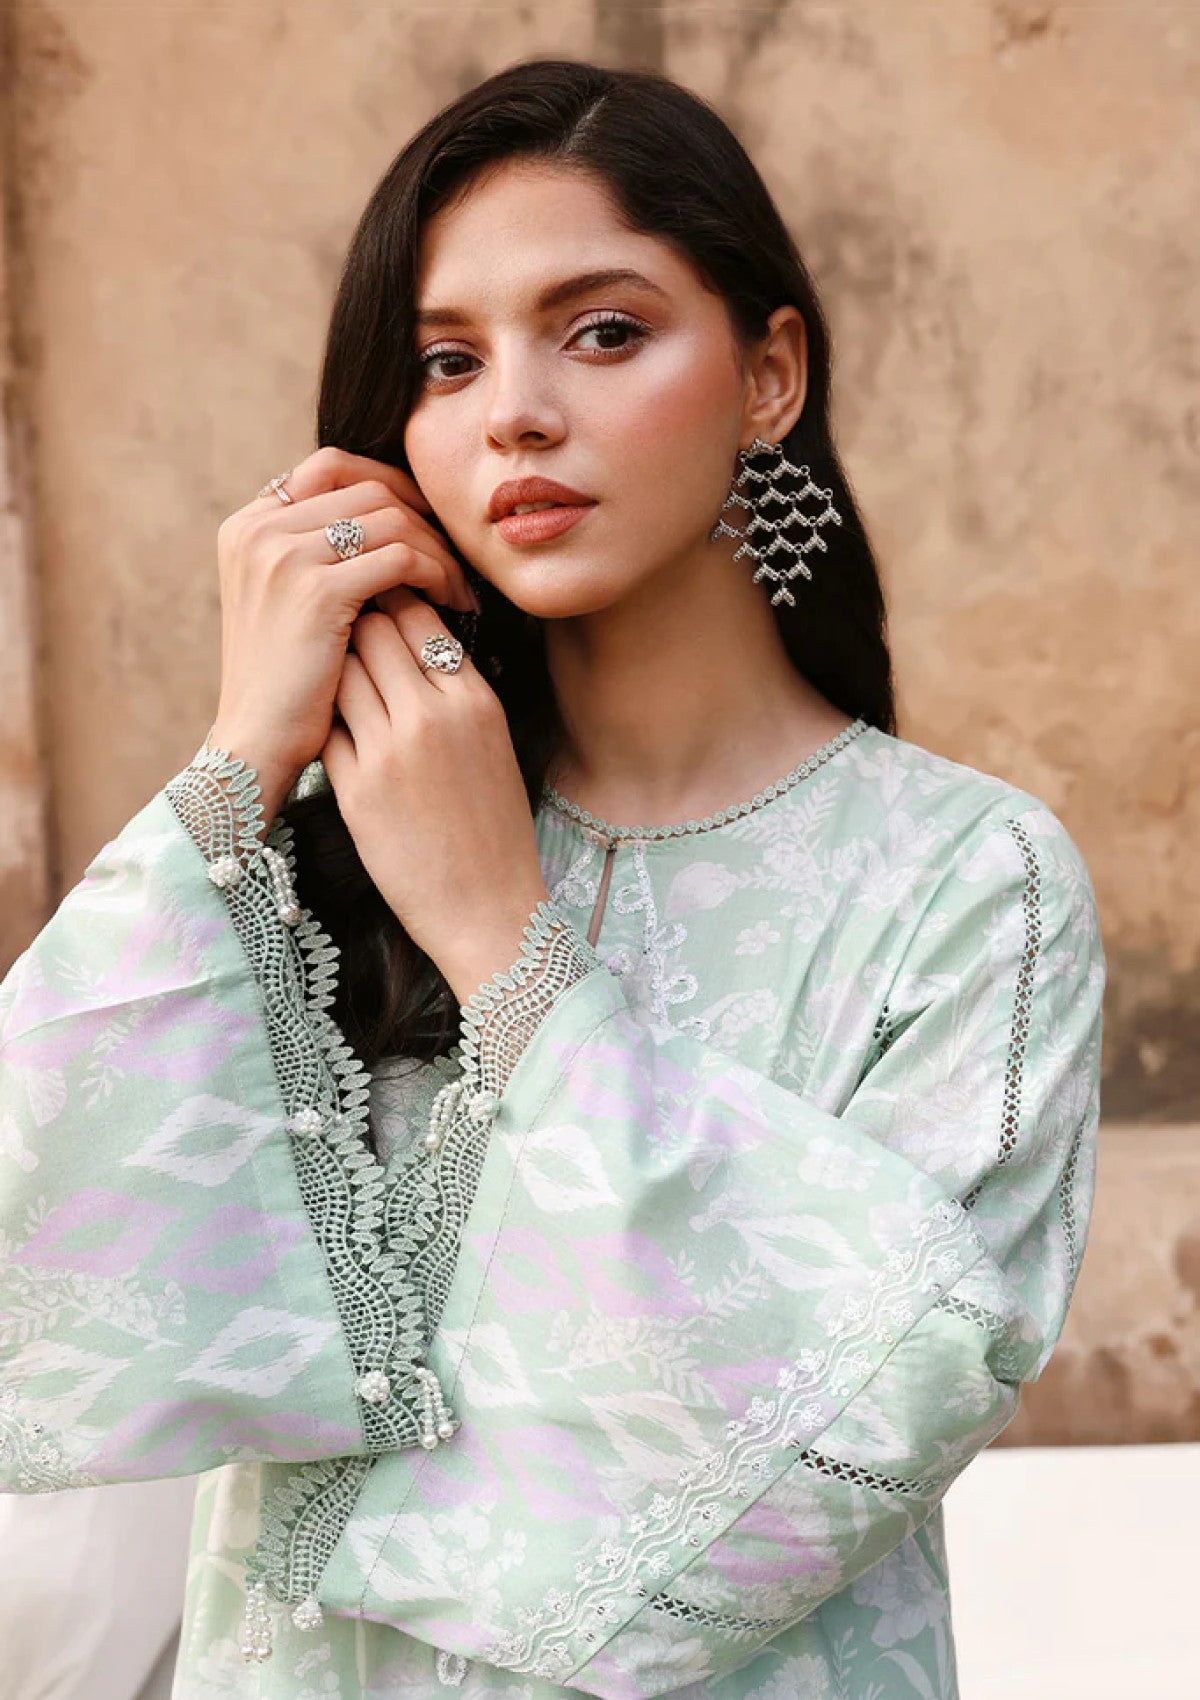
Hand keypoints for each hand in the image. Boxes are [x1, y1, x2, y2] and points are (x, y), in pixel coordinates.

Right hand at [209, 445, 479, 796]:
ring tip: (458, 588)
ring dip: (436, 550)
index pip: (332, 467)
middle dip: (423, 518)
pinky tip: (448, 602)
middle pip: (368, 487)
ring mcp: (282, 556)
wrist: (256, 743)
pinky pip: (399, 559)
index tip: (429, 522)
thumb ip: (316, 554)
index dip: (391, 486)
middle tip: (455, 558)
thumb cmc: (286, 684)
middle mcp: (258, 529)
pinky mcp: (315, 592)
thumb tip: (385, 518)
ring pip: (390, 519)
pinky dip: (434, 573)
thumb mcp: (286, 602)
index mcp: (248, 525)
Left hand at [321, 585, 550, 1005]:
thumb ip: (456, 695)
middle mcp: (434, 714)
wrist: (489, 908)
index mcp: (475, 700)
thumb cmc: (493, 831)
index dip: (392, 607)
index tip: (377, 613)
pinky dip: (326, 723)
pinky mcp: (357, 787)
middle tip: (342, 637)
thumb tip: (415, 650)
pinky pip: (327, 727)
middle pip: (375, 631)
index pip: (420, 617)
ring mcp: (392, 750)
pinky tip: (330, 734)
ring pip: (344, 672)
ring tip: (333, 682)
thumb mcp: (492, 746)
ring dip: (334, 671)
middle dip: (355, 626)